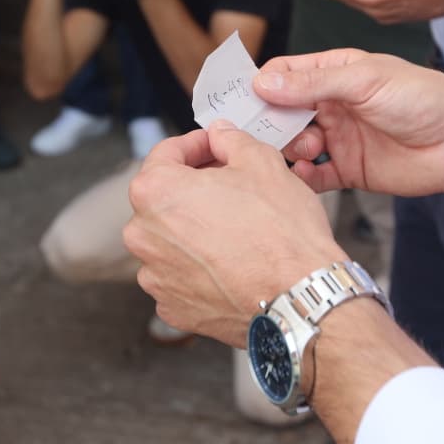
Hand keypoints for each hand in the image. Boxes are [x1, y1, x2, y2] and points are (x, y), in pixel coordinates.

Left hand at [124, 123, 343, 346]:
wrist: (299, 297)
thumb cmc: (281, 233)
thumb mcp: (262, 162)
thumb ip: (231, 140)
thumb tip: (221, 135)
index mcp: (155, 191)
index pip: (166, 154)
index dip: (197, 145)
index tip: (214, 147)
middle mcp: (143, 235)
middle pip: (165, 199)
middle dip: (195, 188)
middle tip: (231, 186)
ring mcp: (156, 276)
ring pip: (171, 240)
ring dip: (196, 229)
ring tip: (236, 227)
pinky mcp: (172, 308)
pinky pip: (181, 277)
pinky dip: (200, 267)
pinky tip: (231, 261)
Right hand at [251, 49, 443, 200]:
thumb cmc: (424, 99)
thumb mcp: (365, 80)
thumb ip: (314, 83)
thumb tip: (263, 83)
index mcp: (336, 73)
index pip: (285, 74)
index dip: (263, 86)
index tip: (247, 99)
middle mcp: (332, 105)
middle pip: (283, 112)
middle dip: (271, 122)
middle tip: (268, 132)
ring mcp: (339, 138)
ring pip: (294, 144)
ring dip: (291, 148)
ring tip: (308, 148)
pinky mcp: (349, 170)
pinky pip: (314, 177)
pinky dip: (303, 178)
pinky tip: (306, 174)